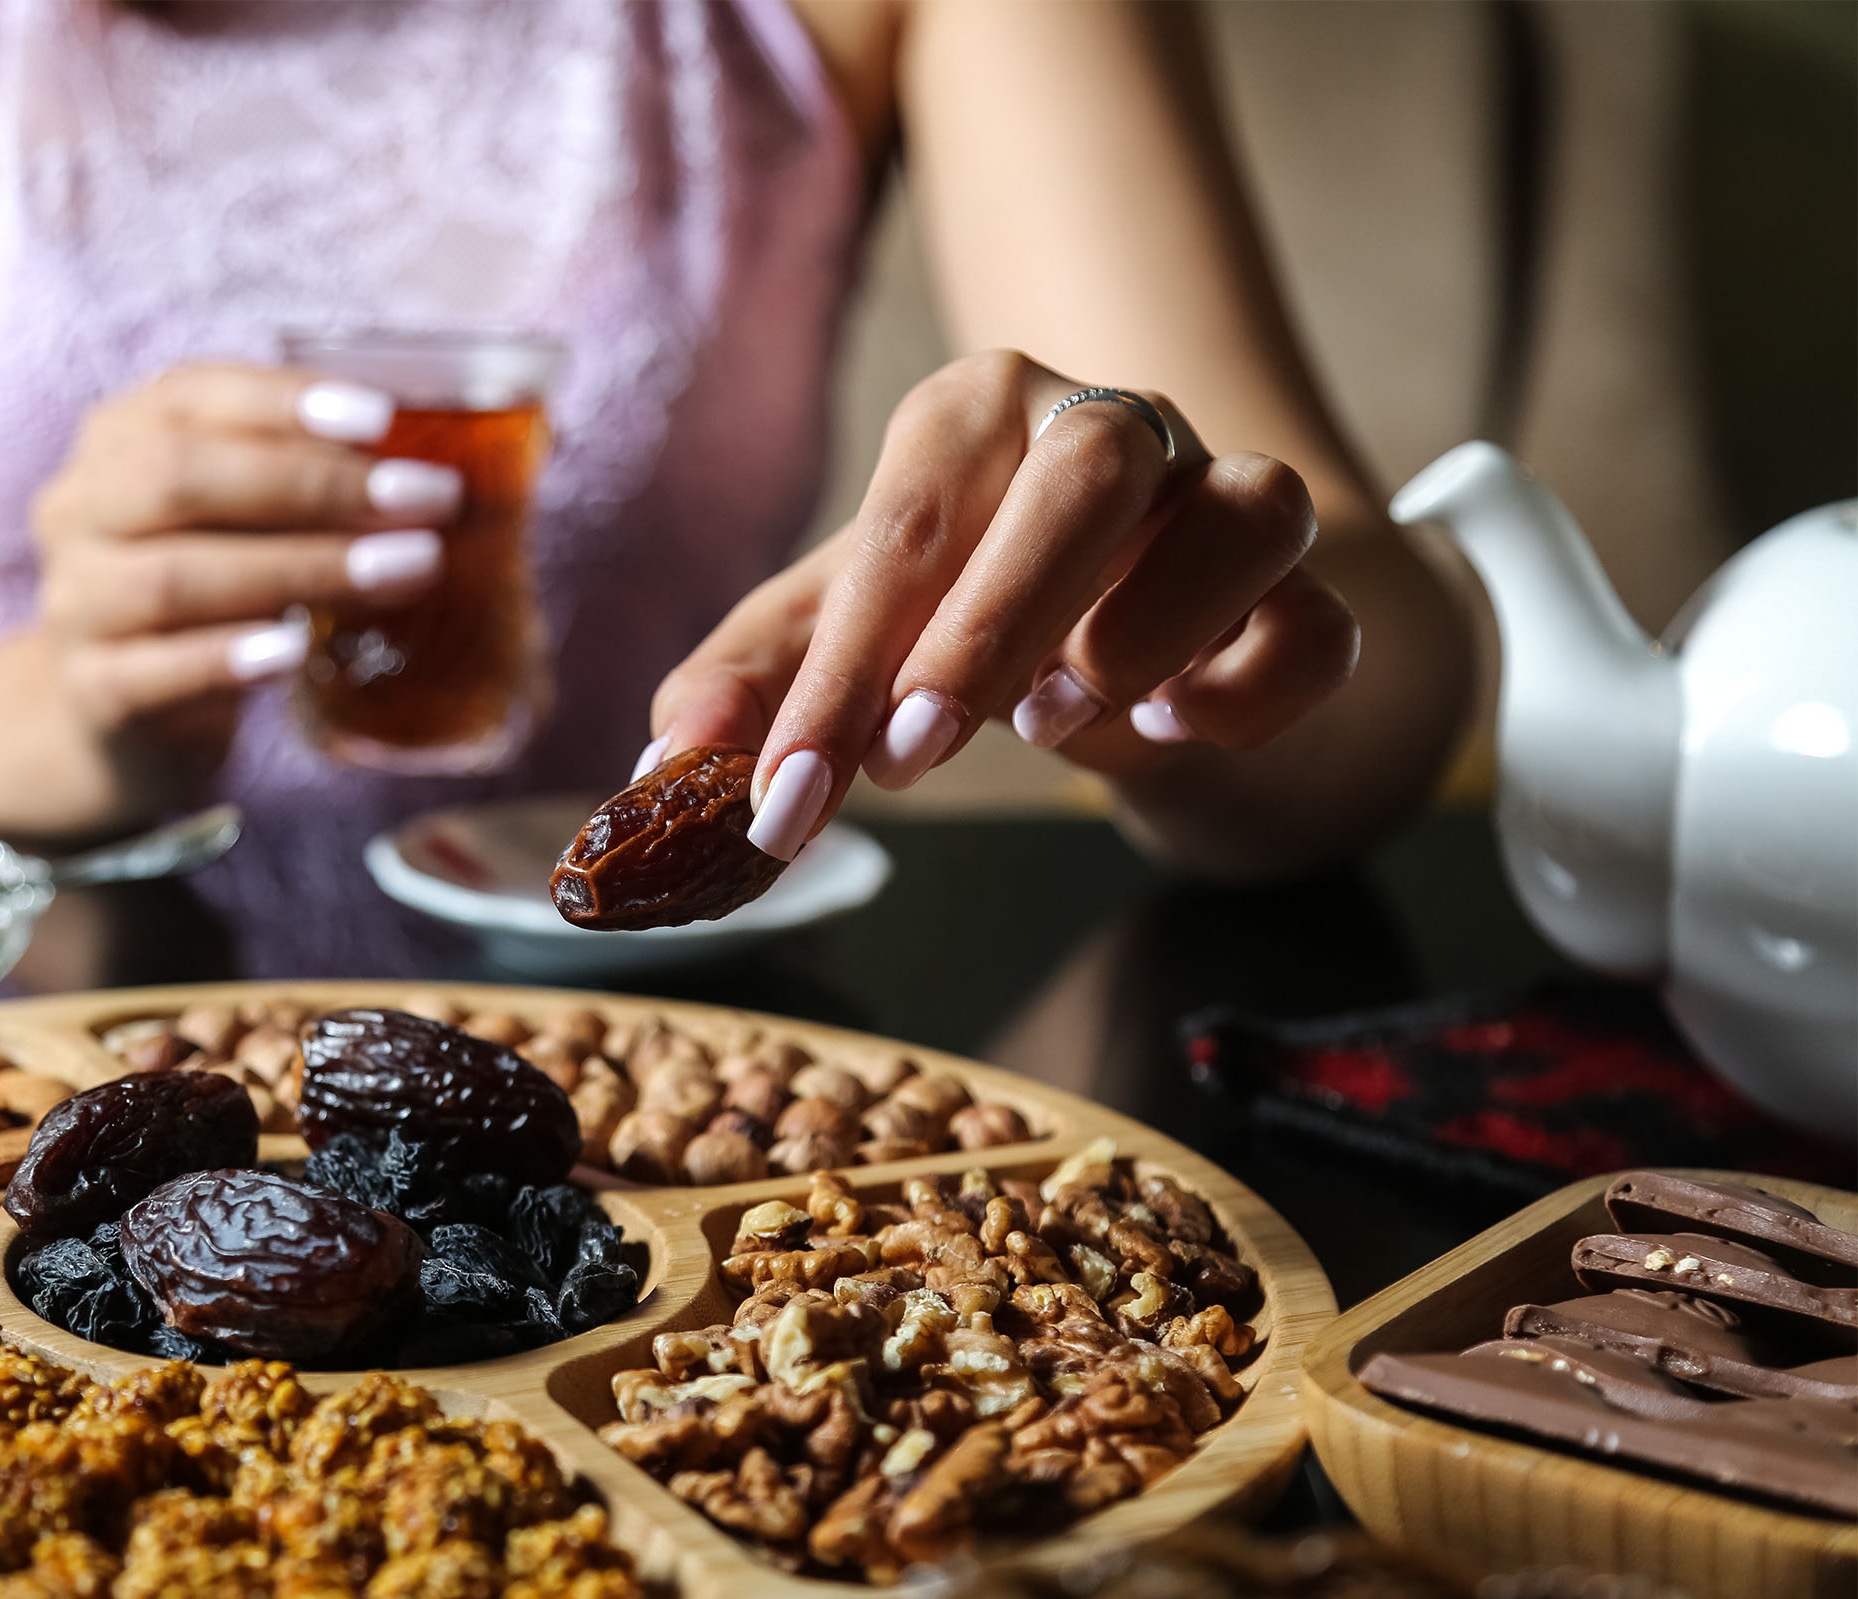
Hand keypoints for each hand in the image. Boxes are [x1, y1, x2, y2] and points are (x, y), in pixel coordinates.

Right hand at [0, 363, 463, 828]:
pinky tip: (295, 654)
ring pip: (172, 577)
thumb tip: (430, 469)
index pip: (191, 396)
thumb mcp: (246, 522)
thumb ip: (305, 481)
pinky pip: (151, 671)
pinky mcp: (92, 688)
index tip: (383, 418)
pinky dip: (227, 658)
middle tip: (425, 501)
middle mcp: (80, 508)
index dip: (284, 401)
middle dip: (313, 485)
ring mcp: (75, 601)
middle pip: (179, 476)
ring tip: (399, 573)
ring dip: (296, 569)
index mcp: (119, 440)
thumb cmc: (212, 592)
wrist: (124, 714)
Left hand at [645, 351, 1357, 858]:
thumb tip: (665, 765)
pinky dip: (1257, 678)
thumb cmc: (951, 613)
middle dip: (992, 620)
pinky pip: (1316, 618)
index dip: (839, 672)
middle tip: (914, 756)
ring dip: (1151, 623)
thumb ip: (750, 686)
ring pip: (1246, 504)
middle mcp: (1109, 426)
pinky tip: (1179, 728)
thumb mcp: (835, 638)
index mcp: (972, 416)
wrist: (1108, 630)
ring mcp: (1220, 494)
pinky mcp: (1302, 587)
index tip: (785, 799)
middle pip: (1088, 468)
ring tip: (1058, 724)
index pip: (905, 528)